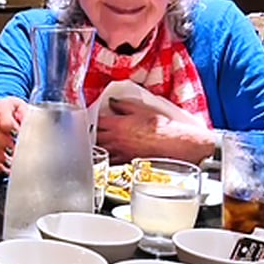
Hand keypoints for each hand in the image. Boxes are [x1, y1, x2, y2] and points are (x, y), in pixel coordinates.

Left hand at [96, 97, 215, 163]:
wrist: (171, 145)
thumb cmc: (160, 127)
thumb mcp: (140, 109)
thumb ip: (123, 105)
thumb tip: (112, 102)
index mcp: (116, 125)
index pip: (96, 121)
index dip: (93, 119)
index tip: (93, 117)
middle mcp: (114, 139)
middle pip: (94, 136)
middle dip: (91, 132)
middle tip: (92, 129)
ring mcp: (118, 152)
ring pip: (99, 149)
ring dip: (96, 145)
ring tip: (96, 141)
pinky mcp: (124, 161)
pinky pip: (109, 160)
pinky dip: (105, 157)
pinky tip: (106, 154)